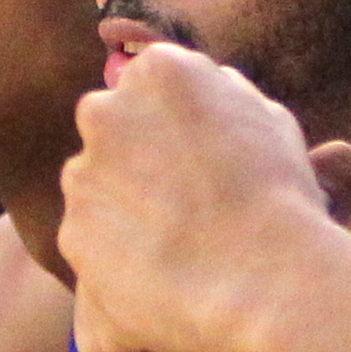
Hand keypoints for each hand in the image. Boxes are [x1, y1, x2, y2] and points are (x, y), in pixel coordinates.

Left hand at [60, 46, 334, 351]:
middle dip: (139, 155)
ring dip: (124, 204)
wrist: (262, 279)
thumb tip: (202, 94)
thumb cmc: (279, 197)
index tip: (201, 157)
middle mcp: (106, 111)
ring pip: (97, 183)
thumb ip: (220, 96)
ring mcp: (83, 173)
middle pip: (113, 127)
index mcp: (158, 71)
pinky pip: (91, 236)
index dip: (178, 125)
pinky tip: (161, 269)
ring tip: (177, 240)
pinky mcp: (71, 230)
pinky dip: (117, 251)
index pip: (151, 86)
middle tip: (185, 198)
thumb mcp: (267, 119)